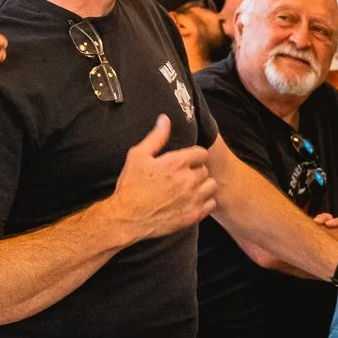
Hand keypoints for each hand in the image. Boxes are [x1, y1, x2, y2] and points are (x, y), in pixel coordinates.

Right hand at [107, 115, 215, 243]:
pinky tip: (192, 201)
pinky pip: (211, 204)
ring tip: (190, 188)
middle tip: (183, 176)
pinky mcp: (193, 215)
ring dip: (203, 186)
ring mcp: (192, 198)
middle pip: (205, 169)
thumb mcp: (138, 156)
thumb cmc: (130, 186)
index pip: (201, 153)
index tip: (187, 161)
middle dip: (196, 170)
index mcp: (176, 163)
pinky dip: (204, 202)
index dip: (195, 155)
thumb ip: (156, 137)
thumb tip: (165, 119)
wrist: (126, 218)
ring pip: (211, 186)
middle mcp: (188, 180)